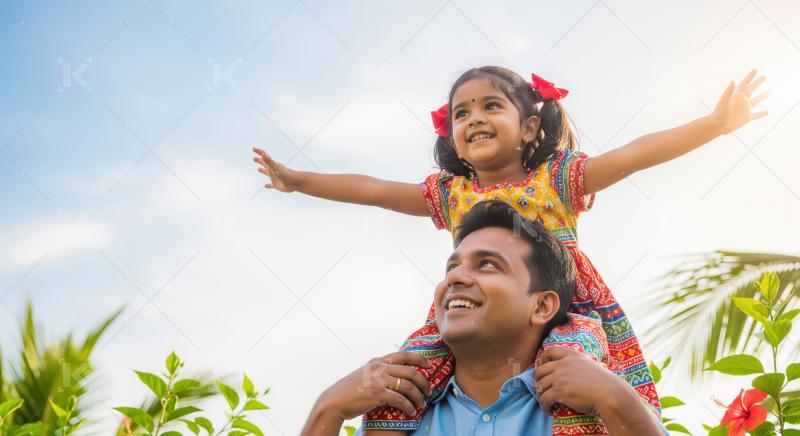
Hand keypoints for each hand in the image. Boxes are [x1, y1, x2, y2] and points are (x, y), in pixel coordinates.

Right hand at [252, 147, 301, 191]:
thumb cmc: (286, 174)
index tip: (253, 148)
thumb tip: (264, 154)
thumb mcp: (276, 167)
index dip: (259, 152)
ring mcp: (275, 178)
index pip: (264, 157)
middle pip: (264, 164)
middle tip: (254, 158)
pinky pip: (271, 185)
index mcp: (272, 166)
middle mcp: (273, 170)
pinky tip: (265, 186)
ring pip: (267, 173)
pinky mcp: (277, 185)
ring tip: (258, 169)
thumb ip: (269, 161)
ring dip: (262, 170)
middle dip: (259, 161)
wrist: (296, 182)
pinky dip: (268, 185)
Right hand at [314, 351, 432, 418]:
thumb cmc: (350, 390)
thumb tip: (396, 374)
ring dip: (418, 397)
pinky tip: (411, 411)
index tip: (429, 365)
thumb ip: (380, 371)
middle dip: (423, 381)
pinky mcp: (377, 394)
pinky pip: (400, 400)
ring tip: (421, 404)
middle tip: (428, 390)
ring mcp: (378, 380)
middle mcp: (380, 368)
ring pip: (408, 386)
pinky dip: (409, 406)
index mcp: (378, 361)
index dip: (420, 359)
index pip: (404, 355)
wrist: (335, 400)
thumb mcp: (366, 373)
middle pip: (411, 371)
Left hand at [534, 347, 626, 415]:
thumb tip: (587, 362)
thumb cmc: (606, 382)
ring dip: (540, 394)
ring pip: (540, 385)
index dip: (542, 359)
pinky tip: (548, 410)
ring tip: (544, 401)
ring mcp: (560, 377)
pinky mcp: (559, 391)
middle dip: (537, 379)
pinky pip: (544, 398)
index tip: (541, 366)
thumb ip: (583, 362)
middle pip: (540, 370)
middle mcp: (563, 364)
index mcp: (572, 355)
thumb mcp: (593, 364)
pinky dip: (544, 405)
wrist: (610, 394)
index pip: (550, 351)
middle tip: (540, 387)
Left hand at [712, 68, 768, 133]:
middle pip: (752, 90)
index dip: (750, 77)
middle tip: (764, 76)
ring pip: (756, 101)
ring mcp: (745, 110)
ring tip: (769, 91)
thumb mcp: (724, 101)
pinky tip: (767, 112)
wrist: (717, 125)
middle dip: (757, 83)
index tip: (755, 70)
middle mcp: (742, 101)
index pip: (745, 84)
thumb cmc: (719, 113)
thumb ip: (728, 91)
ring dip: (762, 96)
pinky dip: (762, 114)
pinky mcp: (746, 118)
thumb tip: (733, 80)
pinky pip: (756, 115)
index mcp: (737, 96)